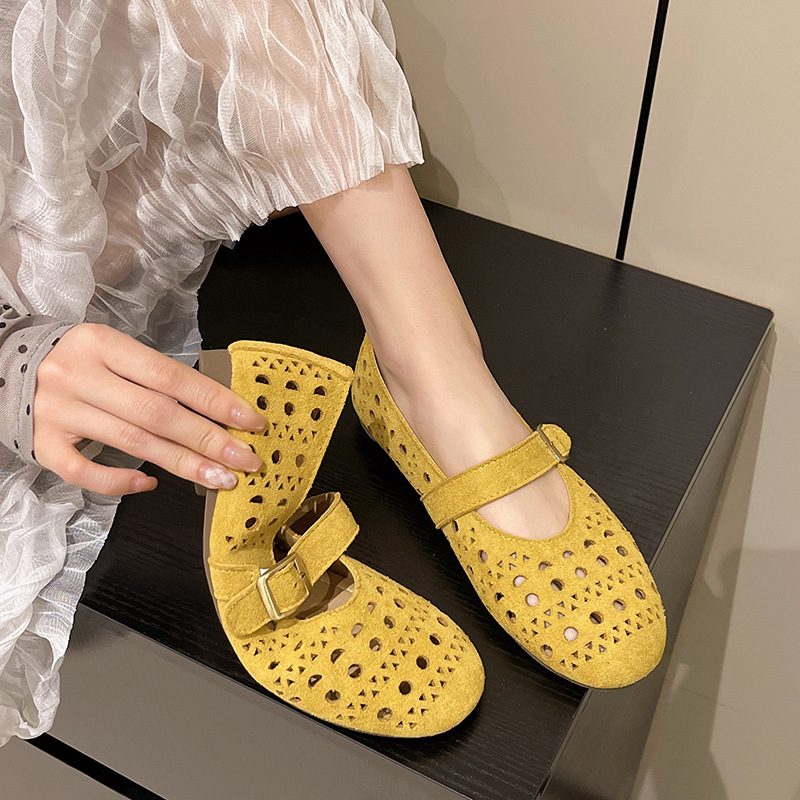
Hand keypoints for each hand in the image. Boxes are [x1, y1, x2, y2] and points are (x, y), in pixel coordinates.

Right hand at [32, 322, 267, 495]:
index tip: (252, 421)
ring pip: (131, 443)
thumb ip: (155, 377)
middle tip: (246, 460)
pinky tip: (150, 484)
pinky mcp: (41, 441)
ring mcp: (57, 411)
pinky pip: (83, 471)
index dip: (216, 401)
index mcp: (102, 344)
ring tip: (220, 478)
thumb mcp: (115, 352)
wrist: (8, 365)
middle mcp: (78, 375)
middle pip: (157, 414)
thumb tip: (216, 412)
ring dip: (182, 464)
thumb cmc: (80, 360)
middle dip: (209, 440)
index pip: (171, 376)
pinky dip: (119, 482)